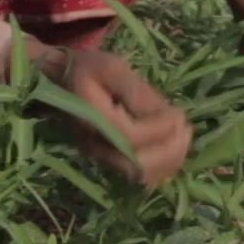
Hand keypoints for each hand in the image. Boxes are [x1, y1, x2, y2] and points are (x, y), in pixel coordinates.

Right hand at [39, 45, 189, 186]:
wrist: (58, 82)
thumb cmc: (87, 69)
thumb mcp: (113, 67)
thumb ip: (138, 92)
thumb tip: (168, 115)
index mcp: (92, 119)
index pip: (131, 137)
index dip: (160, 130)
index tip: (179, 114)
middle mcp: (95, 146)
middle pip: (138, 166)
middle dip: (170, 150)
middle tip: (186, 127)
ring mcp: (101, 156)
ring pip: (141, 175)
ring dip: (169, 159)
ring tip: (183, 135)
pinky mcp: (110, 159)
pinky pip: (139, 174)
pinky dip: (162, 165)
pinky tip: (173, 145)